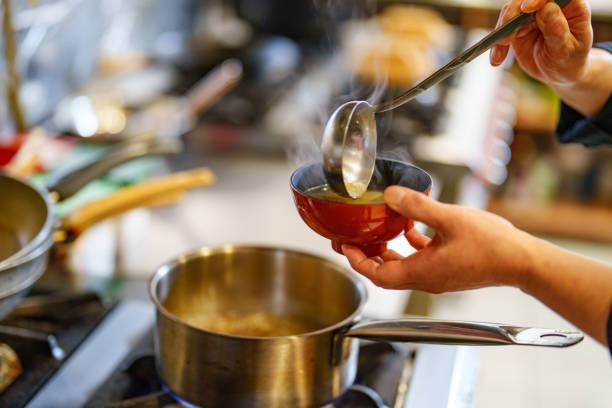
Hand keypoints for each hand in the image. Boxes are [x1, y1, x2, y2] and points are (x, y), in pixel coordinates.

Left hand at [342, 186, 531, 292]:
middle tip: (353, 237)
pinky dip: (411, 244)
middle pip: (386, 272)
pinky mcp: (450, 269)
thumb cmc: (492, 245)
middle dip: (367, 254)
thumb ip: (416, 206)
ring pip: (403, 265)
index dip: (357, 261)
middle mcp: (427, 279)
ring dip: (387, 249)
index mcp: (421, 272)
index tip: (344, 245)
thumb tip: (390, 194)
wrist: (523, 262)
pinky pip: (422, 259)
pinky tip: (412, 226)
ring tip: (377, 229)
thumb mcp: (449, 219)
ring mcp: (439, 276)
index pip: (376, 274)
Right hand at [490, 0, 591, 86]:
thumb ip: (557, 30)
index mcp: (570, 5)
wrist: (560, 73)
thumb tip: (546, 8)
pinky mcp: (517, 25)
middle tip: (508, 34)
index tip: (526, 8)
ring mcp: (532, 15)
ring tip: (501, 47)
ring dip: (502, 28)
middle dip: (513, 14)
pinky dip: (497, 43)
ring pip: (511, 10)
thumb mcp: (567, 50)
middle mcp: (550, 5)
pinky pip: (502, 28)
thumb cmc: (570, 60)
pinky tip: (497, 58)